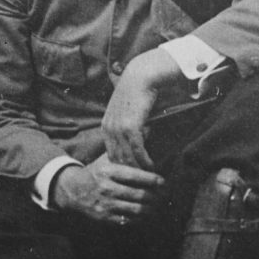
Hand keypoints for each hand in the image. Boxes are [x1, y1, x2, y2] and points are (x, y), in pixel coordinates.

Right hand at [52, 158, 162, 225]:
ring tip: (156, 205)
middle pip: (139, 194)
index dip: (153, 180)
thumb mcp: (106, 159)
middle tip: (163, 195)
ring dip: (150, 208)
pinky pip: (127, 220)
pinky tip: (144, 214)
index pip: (136, 176)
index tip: (163, 182)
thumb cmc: (95, 172)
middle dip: (155, 196)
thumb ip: (124, 153)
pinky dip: (139, 218)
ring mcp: (105, 204)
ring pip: (136, 209)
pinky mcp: (104, 217)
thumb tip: (148, 134)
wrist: (72, 189)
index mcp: (108, 171)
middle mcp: (106, 187)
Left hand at [99, 49, 176, 169]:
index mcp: (106, 126)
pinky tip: (152, 166)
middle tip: (143, 182)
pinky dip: (145, 160)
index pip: (112, 154)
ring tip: (149, 177)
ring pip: (127, 157)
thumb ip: (129, 127)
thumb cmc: (138, 93)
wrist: (141, 76)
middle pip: (118, 158)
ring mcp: (118, 128)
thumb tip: (138, 140)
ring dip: (139, 169)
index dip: (123, 166)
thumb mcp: (128, 112)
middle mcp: (109, 129)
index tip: (134, 176)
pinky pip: (137, 150)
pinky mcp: (130, 126)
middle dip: (130, 172)